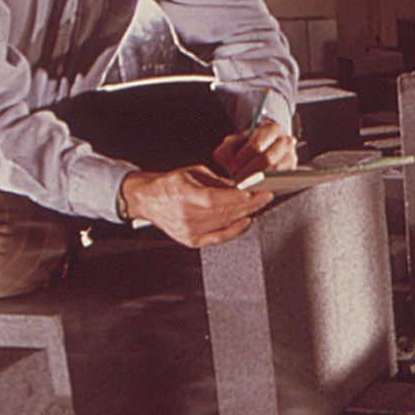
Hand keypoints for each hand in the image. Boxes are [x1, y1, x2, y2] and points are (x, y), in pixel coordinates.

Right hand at [119, 166, 272, 248]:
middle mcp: (185, 215)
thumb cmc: (171, 184)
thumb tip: (241, 186)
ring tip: (260, 204)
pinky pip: (219, 237)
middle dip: (249, 204)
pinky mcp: (191, 240)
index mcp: (183, 194)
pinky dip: (235, 230)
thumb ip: (218, 182)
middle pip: (225, 212)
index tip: (256, 191)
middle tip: (266, 195)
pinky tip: (246, 221)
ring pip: (225, 223)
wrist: (148, 199)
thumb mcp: (194, 173)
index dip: (238, 197)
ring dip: (246, 213)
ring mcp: (188, 231)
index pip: (216, 199)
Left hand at [211, 119, 297, 182]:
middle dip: (250, 172)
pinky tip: (255, 188)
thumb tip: (232, 166)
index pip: (255, 147)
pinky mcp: (292, 171)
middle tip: (238, 181)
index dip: (242, 159)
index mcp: (271, 130)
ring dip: (258, 180)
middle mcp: (285, 141)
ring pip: (275, 172)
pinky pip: (280, 181)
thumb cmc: (247, 145)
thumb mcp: (234, 141)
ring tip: (245, 185)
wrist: (267, 144)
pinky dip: (266, 186)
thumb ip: (227, 149)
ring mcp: (291, 157)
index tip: (233, 168)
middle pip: (267, 160)